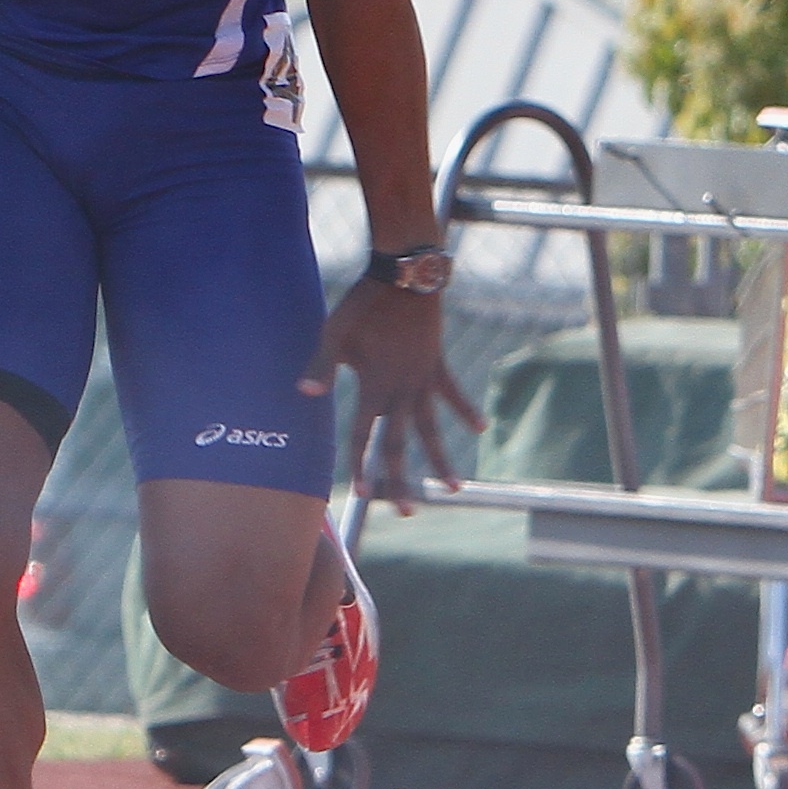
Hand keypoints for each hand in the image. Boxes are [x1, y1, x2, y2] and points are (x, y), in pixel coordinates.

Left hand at [297, 280, 481, 508]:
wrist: (405, 276)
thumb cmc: (363, 303)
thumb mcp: (335, 333)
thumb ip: (321, 365)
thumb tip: (306, 394)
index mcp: (376, 385)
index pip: (364, 434)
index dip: (360, 465)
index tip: (361, 494)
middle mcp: (403, 389)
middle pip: (400, 442)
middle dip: (401, 479)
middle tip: (406, 513)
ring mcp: (424, 378)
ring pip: (432, 427)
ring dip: (441, 459)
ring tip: (453, 489)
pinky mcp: (437, 364)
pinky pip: (453, 393)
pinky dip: (466, 410)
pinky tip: (481, 428)